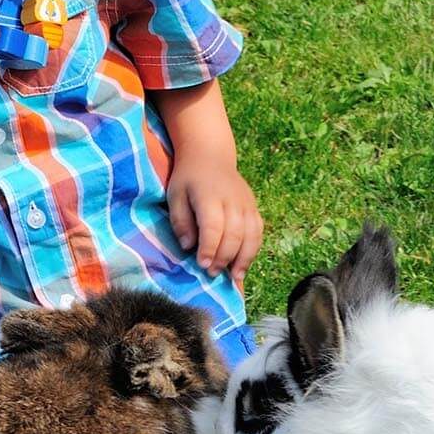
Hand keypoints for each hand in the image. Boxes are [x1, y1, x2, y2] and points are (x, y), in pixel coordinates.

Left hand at [166, 160, 262, 287]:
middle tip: (211, 273)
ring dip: (243, 259)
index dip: (209, 248)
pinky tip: (244, 266)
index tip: (202, 265)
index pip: (213, 226)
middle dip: (223, 258)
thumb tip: (188, 246)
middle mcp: (232, 200)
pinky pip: (258, 232)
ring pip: (251, 236)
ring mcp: (247, 204)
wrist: (210, 156)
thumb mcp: (175, 195)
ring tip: (234, 278)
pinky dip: (253, 251)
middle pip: (234, 234)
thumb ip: (181, 221)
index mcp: (209, 196)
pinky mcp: (254, 208)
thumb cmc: (188, 178)